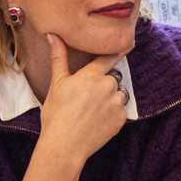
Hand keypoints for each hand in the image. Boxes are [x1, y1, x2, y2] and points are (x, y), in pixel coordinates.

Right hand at [32, 32, 128, 165]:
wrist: (64, 146)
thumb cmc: (56, 115)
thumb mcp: (56, 83)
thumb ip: (58, 57)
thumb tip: (52, 35)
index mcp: (92, 75)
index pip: (109, 57)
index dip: (118, 51)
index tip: (128, 44)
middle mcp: (108, 86)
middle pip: (112, 78)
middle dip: (103, 84)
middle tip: (87, 98)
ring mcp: (116, 103)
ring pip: (118, 94)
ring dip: (110, 99)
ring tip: (92, 111)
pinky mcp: (121, 119)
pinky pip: (120, 111)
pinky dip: (112, 114)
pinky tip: (97, 121)